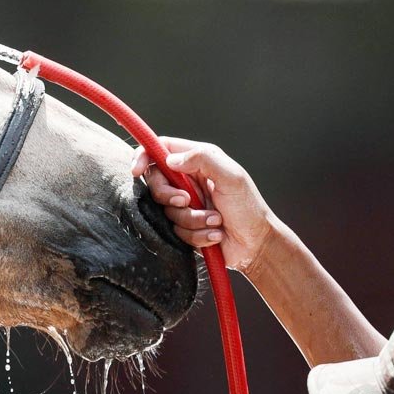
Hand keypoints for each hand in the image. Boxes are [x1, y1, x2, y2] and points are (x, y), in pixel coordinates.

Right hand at [131, 136, 277, 274]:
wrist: (255, 244)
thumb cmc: (249, 207)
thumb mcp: (231, 177)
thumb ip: (203, 159)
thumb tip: (171, 160)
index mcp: (198, 161)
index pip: (161, 150)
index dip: (144, 157)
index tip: (137, 171)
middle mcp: (188, 180)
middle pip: (156, 183)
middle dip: (169, 196)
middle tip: (187, 201)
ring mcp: (186, 204)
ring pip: (167, 211)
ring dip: (192, 220)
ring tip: (215, 221)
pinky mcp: (185, 226)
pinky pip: (176, 231)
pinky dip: (196, 235)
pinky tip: (214, 234)